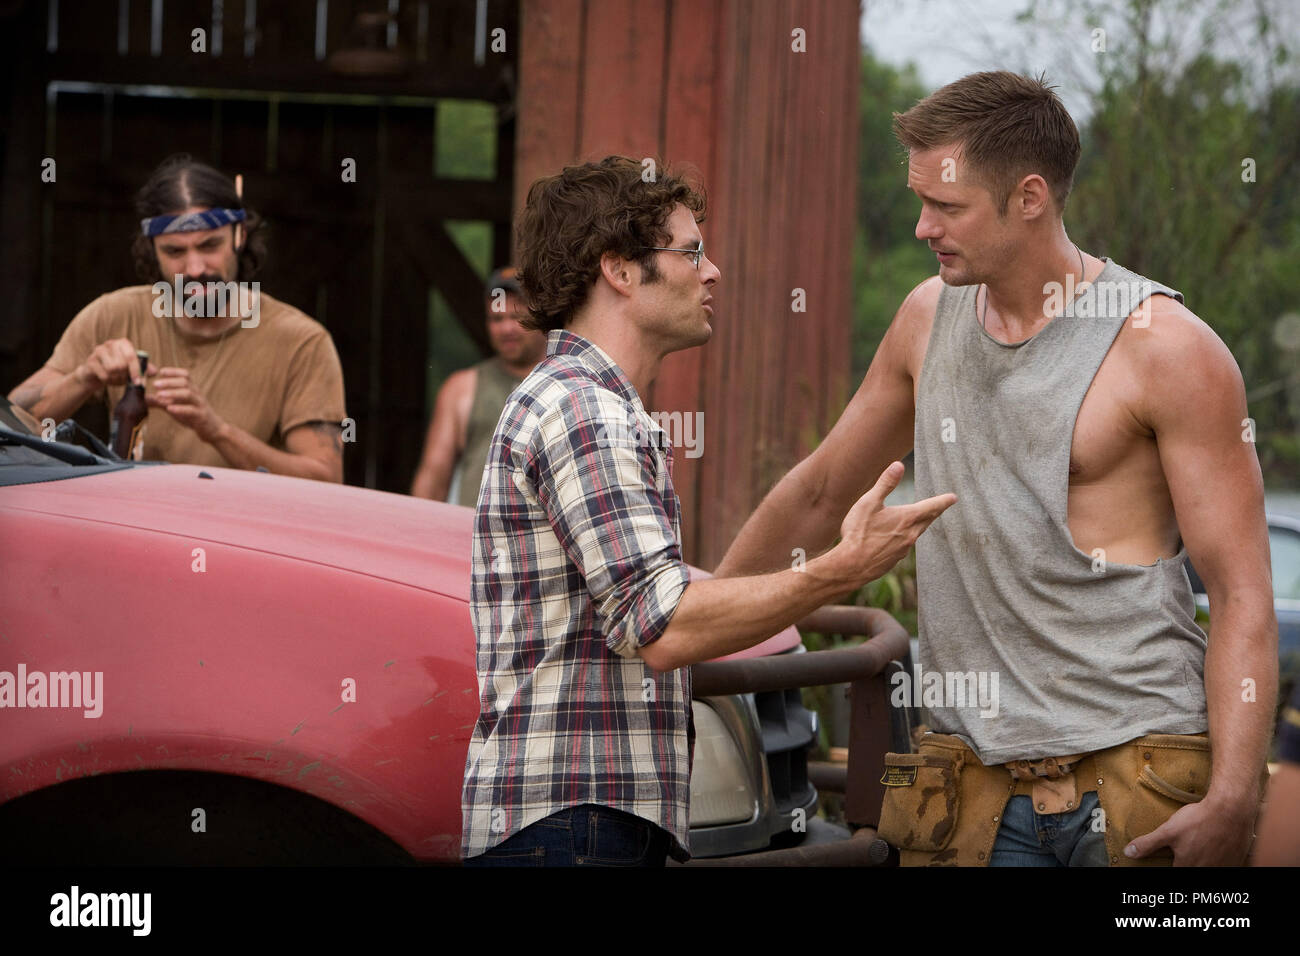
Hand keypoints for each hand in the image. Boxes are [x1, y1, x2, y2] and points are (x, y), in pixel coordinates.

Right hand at [77, 338, 156, 388]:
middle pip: (122, 364)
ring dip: (116, 378)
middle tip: (124, 379)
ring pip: (112, 369)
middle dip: (124, 375)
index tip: (138, 382)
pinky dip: (108, 380)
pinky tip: (107, 379)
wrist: (96, 375)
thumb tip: (155, 372)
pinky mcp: (90, 361)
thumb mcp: (132, 369)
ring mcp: (98, 351)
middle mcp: (110, 344)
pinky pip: (103, 375)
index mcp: (123, 343)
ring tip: (116, 378)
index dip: (136, 370)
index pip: (131, 356)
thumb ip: (144, 369)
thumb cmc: (118, 371)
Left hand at [147, 367, 224, 442]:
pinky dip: (180, 408)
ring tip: (160, 395)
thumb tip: (142, 398)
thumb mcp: (176, 406)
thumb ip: (160, 402)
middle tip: (155, 384)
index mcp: (192, 389)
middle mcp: (197, 394)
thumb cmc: (192, 415)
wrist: (212, 429)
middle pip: (185, 382)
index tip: (160, 372)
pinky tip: (169, 409)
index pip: (185, 375)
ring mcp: (200, 404)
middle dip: (169, 382)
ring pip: (188, 394)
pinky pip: (191, 410)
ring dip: (173, 393)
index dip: (173, 372)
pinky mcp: (201, 416)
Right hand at [829, 461, 956, 586]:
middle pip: (927, 521)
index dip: (944, 501)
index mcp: (907, 518)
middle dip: (934, 512)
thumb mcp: (869, 503)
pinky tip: (894, 539)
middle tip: (940, 507)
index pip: (932, 506)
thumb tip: (898, 465)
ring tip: (919, 521)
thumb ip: (885, 484)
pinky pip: (904, 546)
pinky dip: (904, 539)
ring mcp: (904, 550)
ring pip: (916, 534)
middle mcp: (910, 535)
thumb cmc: (859, 533)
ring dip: (919, 526)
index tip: (953, 498)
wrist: (851, 566)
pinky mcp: (894, 560)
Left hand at [1123, 795, 1254, 865]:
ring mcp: (1223, 866)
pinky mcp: (1236, 860)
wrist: (1231, 810)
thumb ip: (1148, 844)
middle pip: (1192, 870)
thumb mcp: (1168, 831)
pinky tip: (1216, 848)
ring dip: (1204, 861)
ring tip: (1201, 847)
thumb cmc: (1198, 820)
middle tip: (1187, 850)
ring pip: (1209, 868)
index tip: (1173, 857)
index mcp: (1188, 866)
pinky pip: (1226, 865)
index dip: (1172, 864)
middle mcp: (1207, 870)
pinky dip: (1219, 859)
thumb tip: (1128, 852)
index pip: (1175, 871)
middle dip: (1187, 862)